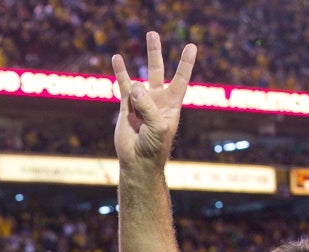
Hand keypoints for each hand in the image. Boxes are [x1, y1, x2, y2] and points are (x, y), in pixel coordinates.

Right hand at [111, 32, 196, 171]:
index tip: (191, 46)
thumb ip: (148, 106)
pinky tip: (117, 59)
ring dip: (139, 59)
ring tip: (142, 39)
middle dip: (155, 53)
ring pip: (140, 76)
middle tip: (153, 33)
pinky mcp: (126, 107)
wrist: (138, 161)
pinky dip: (120, 72)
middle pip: (158, 71)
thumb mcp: (158, 126)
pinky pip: (122, 85)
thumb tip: (135, 86)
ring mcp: (141, 102)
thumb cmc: (154, 146)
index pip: (181, 79)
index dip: (185, 63)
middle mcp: (157, 100)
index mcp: (171, 105)